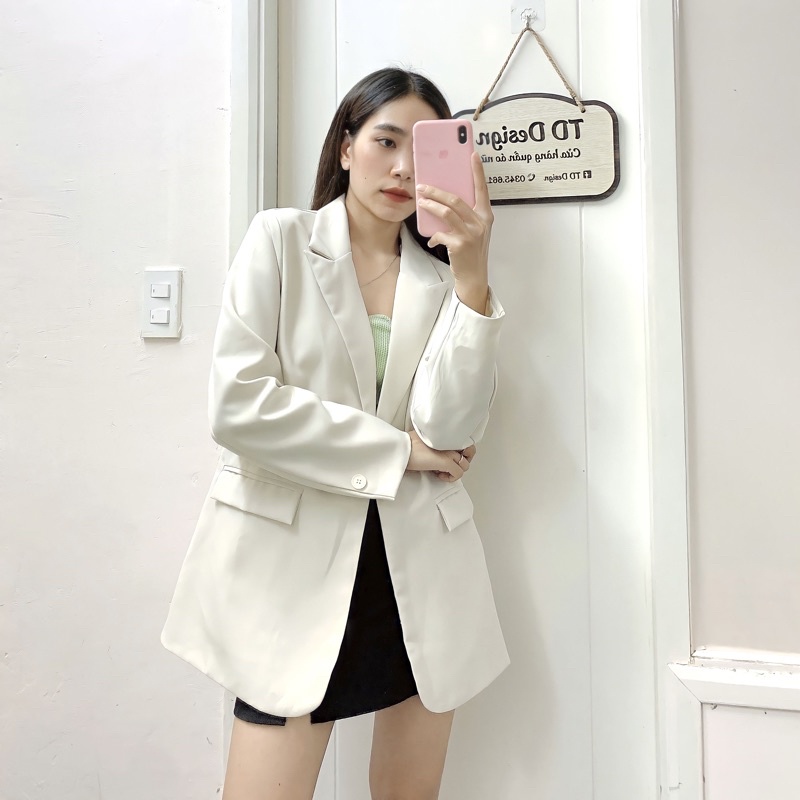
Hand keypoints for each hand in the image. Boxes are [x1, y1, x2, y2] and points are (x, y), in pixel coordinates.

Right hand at [405, 430, 471, 481]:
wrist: (402, 449)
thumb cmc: (409, 444)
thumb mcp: (428, 439)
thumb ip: (439, 441)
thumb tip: (442, 451)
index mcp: (448, 433)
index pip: (467, 441)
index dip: (462, 451)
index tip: (452, 457)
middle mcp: (452, 440)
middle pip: (471, 451)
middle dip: (461, 460)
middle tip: (449, 465)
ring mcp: (450, 452)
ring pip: (465, 465)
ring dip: (454, 470)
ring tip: (440, 470)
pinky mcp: (446, 462)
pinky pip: (458, 474)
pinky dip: (450, 478)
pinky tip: (438, 475)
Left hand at [416, 152, 493, 311]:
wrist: (474, 276)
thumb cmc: (471, 252)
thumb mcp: (473, 231)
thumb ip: (464, 216)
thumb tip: (443, 202)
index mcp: (485, 215)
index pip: (482, 188)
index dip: (478, 171)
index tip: (473, 154)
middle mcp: (480, 223)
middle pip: (456, 199)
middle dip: (436, 191)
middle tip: (422, 186)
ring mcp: (471, 234)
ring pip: (447, 212)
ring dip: (430, 205)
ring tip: (420, 201)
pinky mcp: (460, 245)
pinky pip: (441, 233)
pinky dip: (434, 235)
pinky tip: (432, 239)